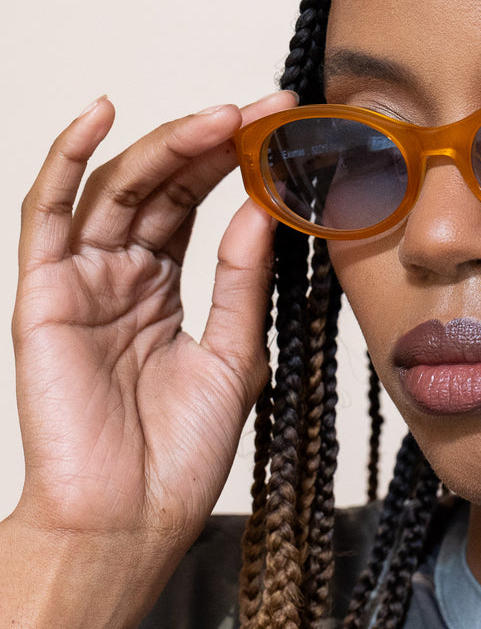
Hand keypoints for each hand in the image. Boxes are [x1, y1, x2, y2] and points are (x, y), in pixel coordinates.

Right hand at [12, 91, 293, 560]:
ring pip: (118, 187)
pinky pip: (47, 213)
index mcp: (164, 289)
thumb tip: (262, 208)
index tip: (287, 127)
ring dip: (168, 144)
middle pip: (164, 186)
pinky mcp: (44, 294)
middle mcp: (121, 275)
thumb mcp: (232, 355)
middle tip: (267, 108)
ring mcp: (81, 279)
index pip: (199, 204)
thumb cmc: (179, 454)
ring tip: (224, 116)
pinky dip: (66, 157)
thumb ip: (241, 282)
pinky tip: (101, 113)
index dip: (238, 162)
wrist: (129, 520)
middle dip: (215, 141)